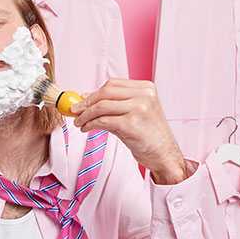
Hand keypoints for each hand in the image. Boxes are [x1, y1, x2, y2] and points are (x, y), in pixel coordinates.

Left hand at [71, 79, 187, 184]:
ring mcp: (139, 109)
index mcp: (146, 88)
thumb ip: (114, 104)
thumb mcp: (135, 113)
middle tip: (75, 111)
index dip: (93, 92)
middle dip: (86, 102)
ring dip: (85, 115)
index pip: (112, 84)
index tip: (82, 101)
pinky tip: (87, 129)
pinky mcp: (132, 124)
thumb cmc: (149, 135)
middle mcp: (144, 96)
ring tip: (79, 123)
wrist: (164, 155)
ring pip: (102, 106)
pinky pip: (103, 121)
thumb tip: (86, 98)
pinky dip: (90, 124)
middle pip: (105, 92)